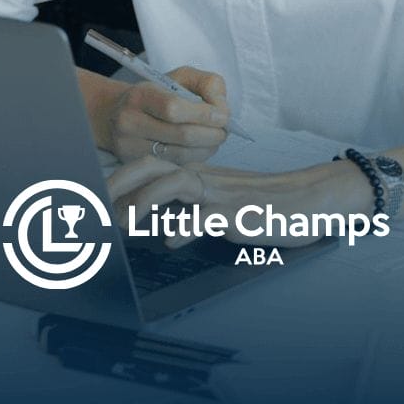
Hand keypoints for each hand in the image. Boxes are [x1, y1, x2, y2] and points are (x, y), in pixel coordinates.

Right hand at [100, 66, 230, 164]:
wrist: (117, 113)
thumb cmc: (158, 94)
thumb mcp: (181, 78)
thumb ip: (207, 84)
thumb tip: (222, 110)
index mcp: (141, 95)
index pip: (174, 109)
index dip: (204, 115)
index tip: (223, 116)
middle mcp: (129, 122)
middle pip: (182, 136)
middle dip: (212, 134)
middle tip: (224, 130)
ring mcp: (129, 147)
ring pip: (181, 155)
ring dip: (207, 148)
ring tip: (214, 139)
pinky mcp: (135, 164)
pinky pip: (175, 166)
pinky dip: (195, 158)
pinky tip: (200, 148)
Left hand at [106, 157, 372, 248]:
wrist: (308, 200)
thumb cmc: (264, 204)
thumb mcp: (222, 206)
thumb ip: (192, 212)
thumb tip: (164, 230)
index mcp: (197, 174)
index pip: (151, 164)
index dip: (120, 176)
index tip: (95, 195)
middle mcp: (203, 177)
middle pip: (152, 165)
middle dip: (119, 181)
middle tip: (95, 204)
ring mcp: (219, 194)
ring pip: (175, 183)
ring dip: (144, 200)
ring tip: (124, 223)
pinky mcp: (236, 213)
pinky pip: (205, 216)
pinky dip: (185, 226)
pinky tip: (171, 240)